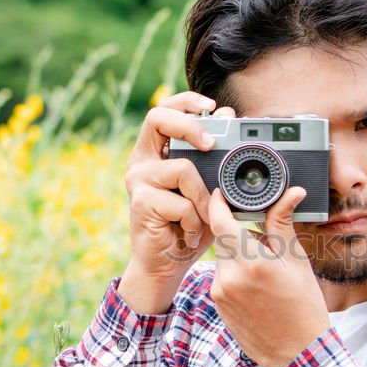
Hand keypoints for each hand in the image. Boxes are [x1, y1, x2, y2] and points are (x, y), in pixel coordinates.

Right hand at [118, 92, 235, 312]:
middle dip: (189, 125)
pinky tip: (191, 234)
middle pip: (157, 118)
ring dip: (204, 198)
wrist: (165, 265)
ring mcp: (138, 180)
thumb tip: (229, 116)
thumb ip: (217, 157)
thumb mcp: (209, 189)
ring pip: (183, 168)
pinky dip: (195, 221)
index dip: (186, 100)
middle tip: (211, 144)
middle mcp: (141, 160)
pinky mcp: (140, 202)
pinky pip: (181, 203)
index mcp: (156, 151)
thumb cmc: (188, 225)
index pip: (164, 109)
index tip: (212, 106)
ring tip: (204, 219)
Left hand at [208, 186, 330, 366]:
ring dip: (240, 258)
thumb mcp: (297, 262)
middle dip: (243, 236)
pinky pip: (223, 277)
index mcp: (251, 263)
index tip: (223, 193)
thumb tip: (290, 193)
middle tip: (269, 251)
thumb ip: (283, 225)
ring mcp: (220, 293)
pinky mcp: (217, 305)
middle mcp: (229, 277)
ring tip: (267, 277)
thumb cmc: (304, 309)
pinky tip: (258, 292)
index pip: (222, 220)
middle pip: (226, 238)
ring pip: (225, 258)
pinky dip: (237, 275)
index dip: (220, 202)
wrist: (297, 354)